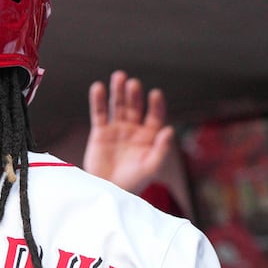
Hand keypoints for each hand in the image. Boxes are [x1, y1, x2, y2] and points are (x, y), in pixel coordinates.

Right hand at [82, 70, 184, 202]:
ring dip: (118, 91)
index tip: (155, 94)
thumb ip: (161, 149)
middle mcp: (134, 129)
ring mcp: (117, 129)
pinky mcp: (100, 132)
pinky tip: (98, 87)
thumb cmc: (133, 183)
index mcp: (149, 137)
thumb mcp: (150, 168)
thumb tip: (170, 130)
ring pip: (117, 106)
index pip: (155, 116)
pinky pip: (99, 113)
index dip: (156, 105)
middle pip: (135, 107)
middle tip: (133, 84)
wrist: (108, 191)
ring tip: (118, 76)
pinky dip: (98, 101)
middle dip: (134, 95)